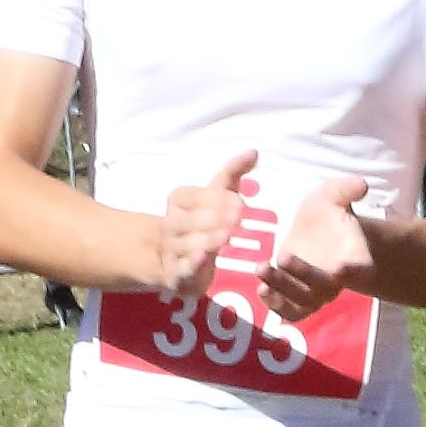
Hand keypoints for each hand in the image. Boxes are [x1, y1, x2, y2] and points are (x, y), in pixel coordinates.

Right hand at [160, 153, 256, 295]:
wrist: (173, 261)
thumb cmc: (202, 224)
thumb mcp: (216, 197)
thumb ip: (232, 174)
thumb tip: (254, 152)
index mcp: (180, 200)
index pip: (193, 196)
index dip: (215, 198)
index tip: (239, 202)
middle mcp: (171, 223)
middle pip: (189, 218)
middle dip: (213, 217)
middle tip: (237, 216)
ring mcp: (171, 249)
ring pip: (186, 243)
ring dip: (206, 239)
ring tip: (225, 235)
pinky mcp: (176, 274)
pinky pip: (181, 268)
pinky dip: (190, 264)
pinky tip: (202, 258)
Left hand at [263, 174, 375, 321]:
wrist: (320, 233)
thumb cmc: (329, 213)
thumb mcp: (335, 196)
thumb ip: (346, 190)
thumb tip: (361, 184)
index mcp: (357, 258)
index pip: (362, 270)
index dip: (355, 271)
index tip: (342, 267)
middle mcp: (339, 281)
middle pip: (326, 287)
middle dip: (305, 274)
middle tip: (283, 256)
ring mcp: (318, 294)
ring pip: (305, 302)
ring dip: (283, 290)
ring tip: (262, 270)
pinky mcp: (298, 299)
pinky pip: (291, 311)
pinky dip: (276, 305)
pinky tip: (261, 289)